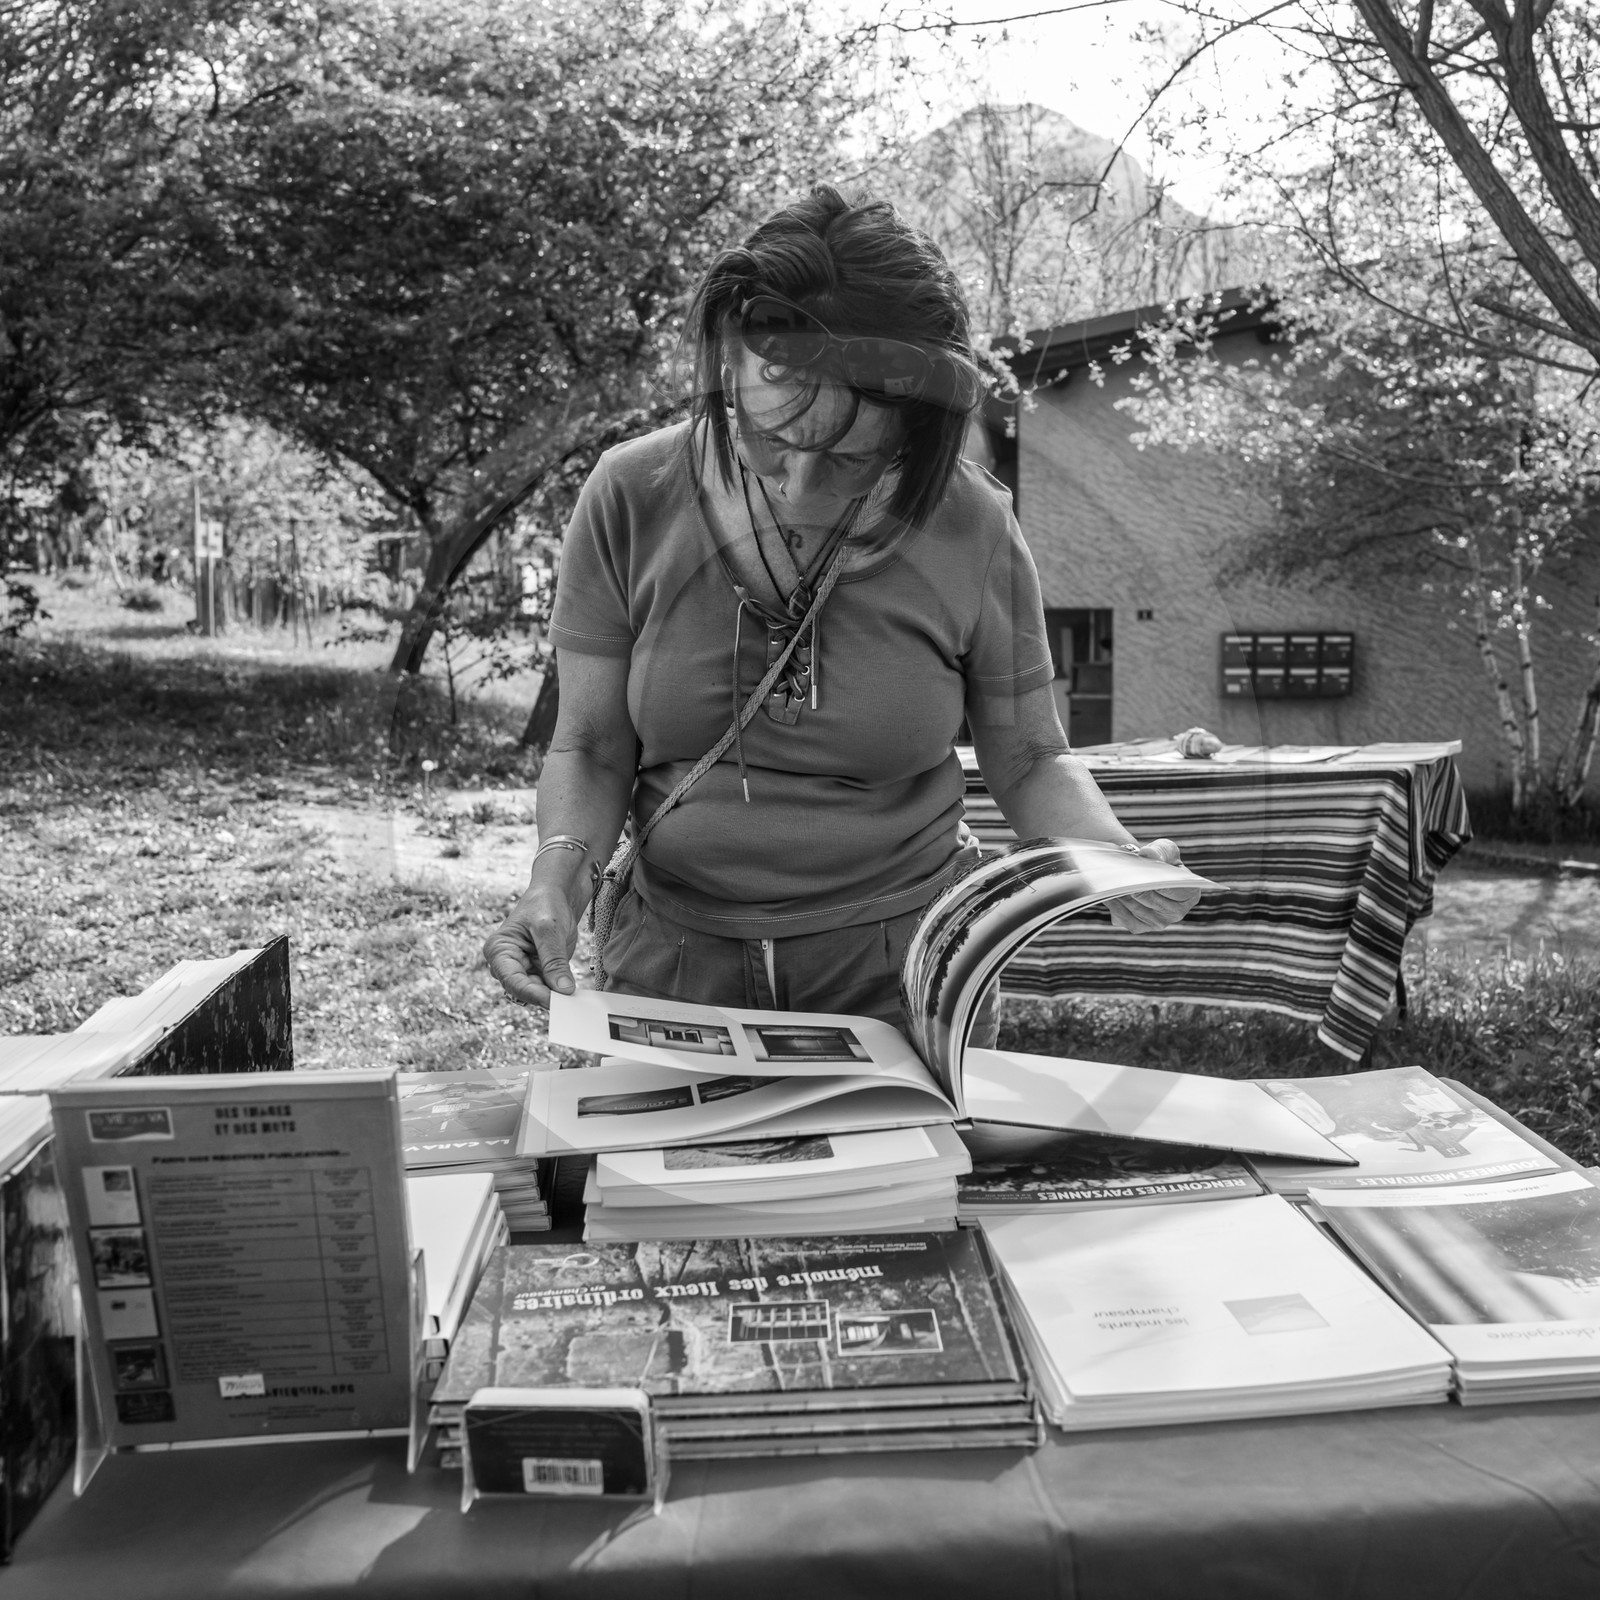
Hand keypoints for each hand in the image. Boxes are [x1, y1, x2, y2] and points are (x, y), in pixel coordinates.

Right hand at [483, 882, 580, 1005]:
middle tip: (567, 1004)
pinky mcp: (542, 971)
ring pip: (538, 993)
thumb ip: (554, 961)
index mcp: (499, 950)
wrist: (558, 892)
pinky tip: (575, 995)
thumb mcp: (549, 930)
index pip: (512, 980)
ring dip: (554, 997)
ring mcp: (525, 969)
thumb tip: (563, 991)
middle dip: (544, 997)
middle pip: (523, 990)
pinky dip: (561, 991)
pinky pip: (550, 987)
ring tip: (573, 1001)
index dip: (532, 993)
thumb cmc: (546, 903)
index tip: (553, 1001)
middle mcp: (508, 964)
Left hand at [1108, 837, 1201, 932]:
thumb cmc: (1159, 860)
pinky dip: (1115, 904)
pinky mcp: (1139, 927)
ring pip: (1136, 908)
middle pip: (1152, 900)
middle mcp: (1177, 913)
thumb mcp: (1165, 849)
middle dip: (1136, 886)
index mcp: (1190, 894)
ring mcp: (1158, 923)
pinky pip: (1124, 917)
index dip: (1159, 881)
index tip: (1145, 872)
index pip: (1175, 890)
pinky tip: (1109, 892)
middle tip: (1122, 874)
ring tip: (1114, 880)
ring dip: (1123, 894)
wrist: (1144, 873)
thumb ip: (1160, 850)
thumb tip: (1147, 854)